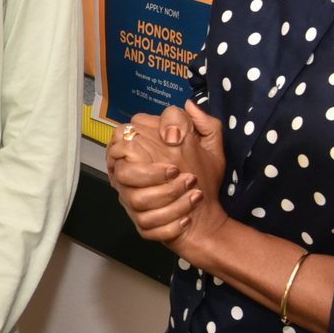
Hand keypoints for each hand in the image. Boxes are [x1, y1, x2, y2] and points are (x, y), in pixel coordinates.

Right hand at [106, 102, 228, 252]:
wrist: (208, 218)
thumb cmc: (203, 179)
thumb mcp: (210, 148)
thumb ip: (204, 124)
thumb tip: (188, 105)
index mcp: (142, 155)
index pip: (123, 137)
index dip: (144, 137)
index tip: (174, 142)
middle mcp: (132, 179)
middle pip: (124, 173)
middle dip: (153, 173)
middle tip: (181, 173)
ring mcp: (134, 203)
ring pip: (136, 201)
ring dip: (167, 198)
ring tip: (194, 195)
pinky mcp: (143, 227)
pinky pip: (148, 225)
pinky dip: (169, 223)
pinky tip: (187, 217)